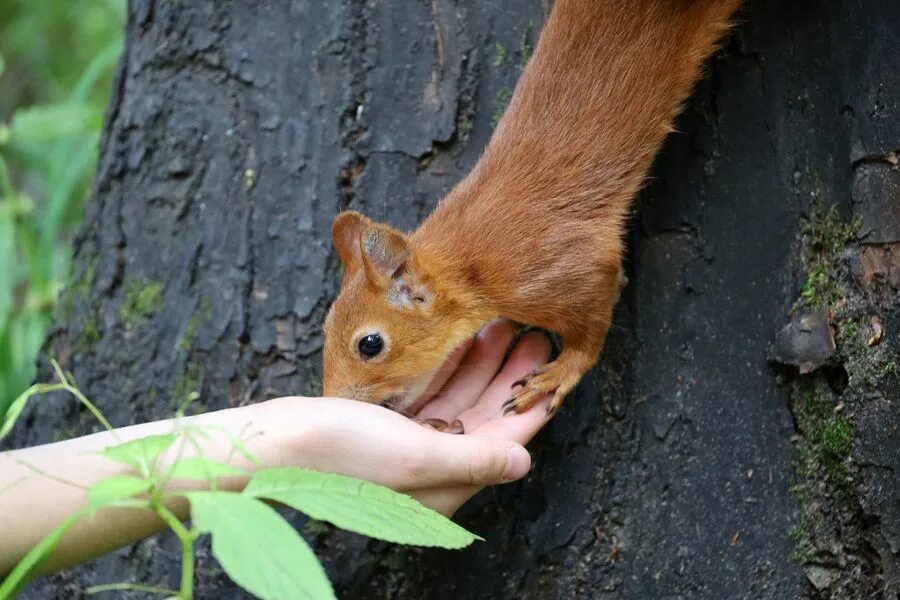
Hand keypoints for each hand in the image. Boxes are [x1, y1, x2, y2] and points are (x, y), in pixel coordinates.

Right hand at [257, 319, 551, 515]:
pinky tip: (461, 336)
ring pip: (460, 398)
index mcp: (446, 483)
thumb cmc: (342, 454)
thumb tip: (524, 462)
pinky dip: (448, 365)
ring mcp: (409, 444)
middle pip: (486, 415)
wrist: (273, 445)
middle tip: (530, 330)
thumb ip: (474, 457)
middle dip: (509, 374)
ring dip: (481, 363)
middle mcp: (432, 466)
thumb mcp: (416, 456)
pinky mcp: (387, 424)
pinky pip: (431, 391)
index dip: (531, 402)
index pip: (506, 441)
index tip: (554, 363)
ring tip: (501, 322)